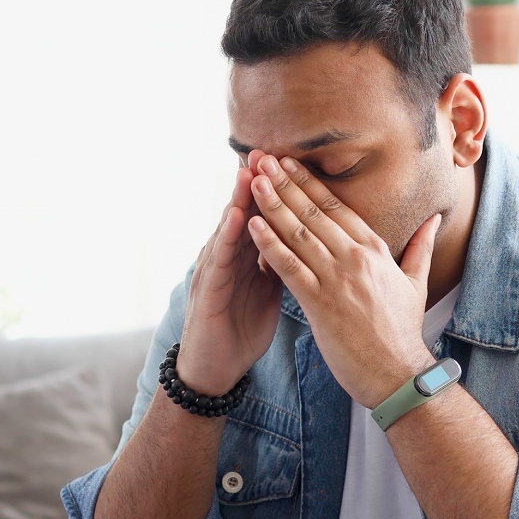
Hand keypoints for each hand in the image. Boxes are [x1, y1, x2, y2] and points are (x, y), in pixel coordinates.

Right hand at [177, 150, 282, 395]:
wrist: (215, 368)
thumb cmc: (242, 326)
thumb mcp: (270, 288)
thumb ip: (284, 260)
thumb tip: (310, 239)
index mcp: (248, 255)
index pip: (263, 215)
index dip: (275, 190)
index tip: (290, 159)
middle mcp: (229, 256)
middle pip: (244, 212)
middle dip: (255, 183)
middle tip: (265, 151)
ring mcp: (215, 272)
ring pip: (228, 229)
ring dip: (238, 200)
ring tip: (250, 173)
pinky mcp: (208, 293)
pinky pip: (219, 262)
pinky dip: (227, 238)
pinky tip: (236, 219)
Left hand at [245, 154, 440, 407]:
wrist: (398, 374)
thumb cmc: (403, 332)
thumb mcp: (417, 283)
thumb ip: (421, 246)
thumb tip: (435, 218)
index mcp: (375, 250)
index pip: (336, 207)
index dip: (310, 182)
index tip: (290, 162)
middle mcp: (355, 258)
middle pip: (313, 212)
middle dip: (285, 182)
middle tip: (262, 157)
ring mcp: (337, 280)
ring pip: (298, 233)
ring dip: (272, 204)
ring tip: (252, 180)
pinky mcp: (321, 304)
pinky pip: (290, 268)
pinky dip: (269, 244)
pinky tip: (252, 225)